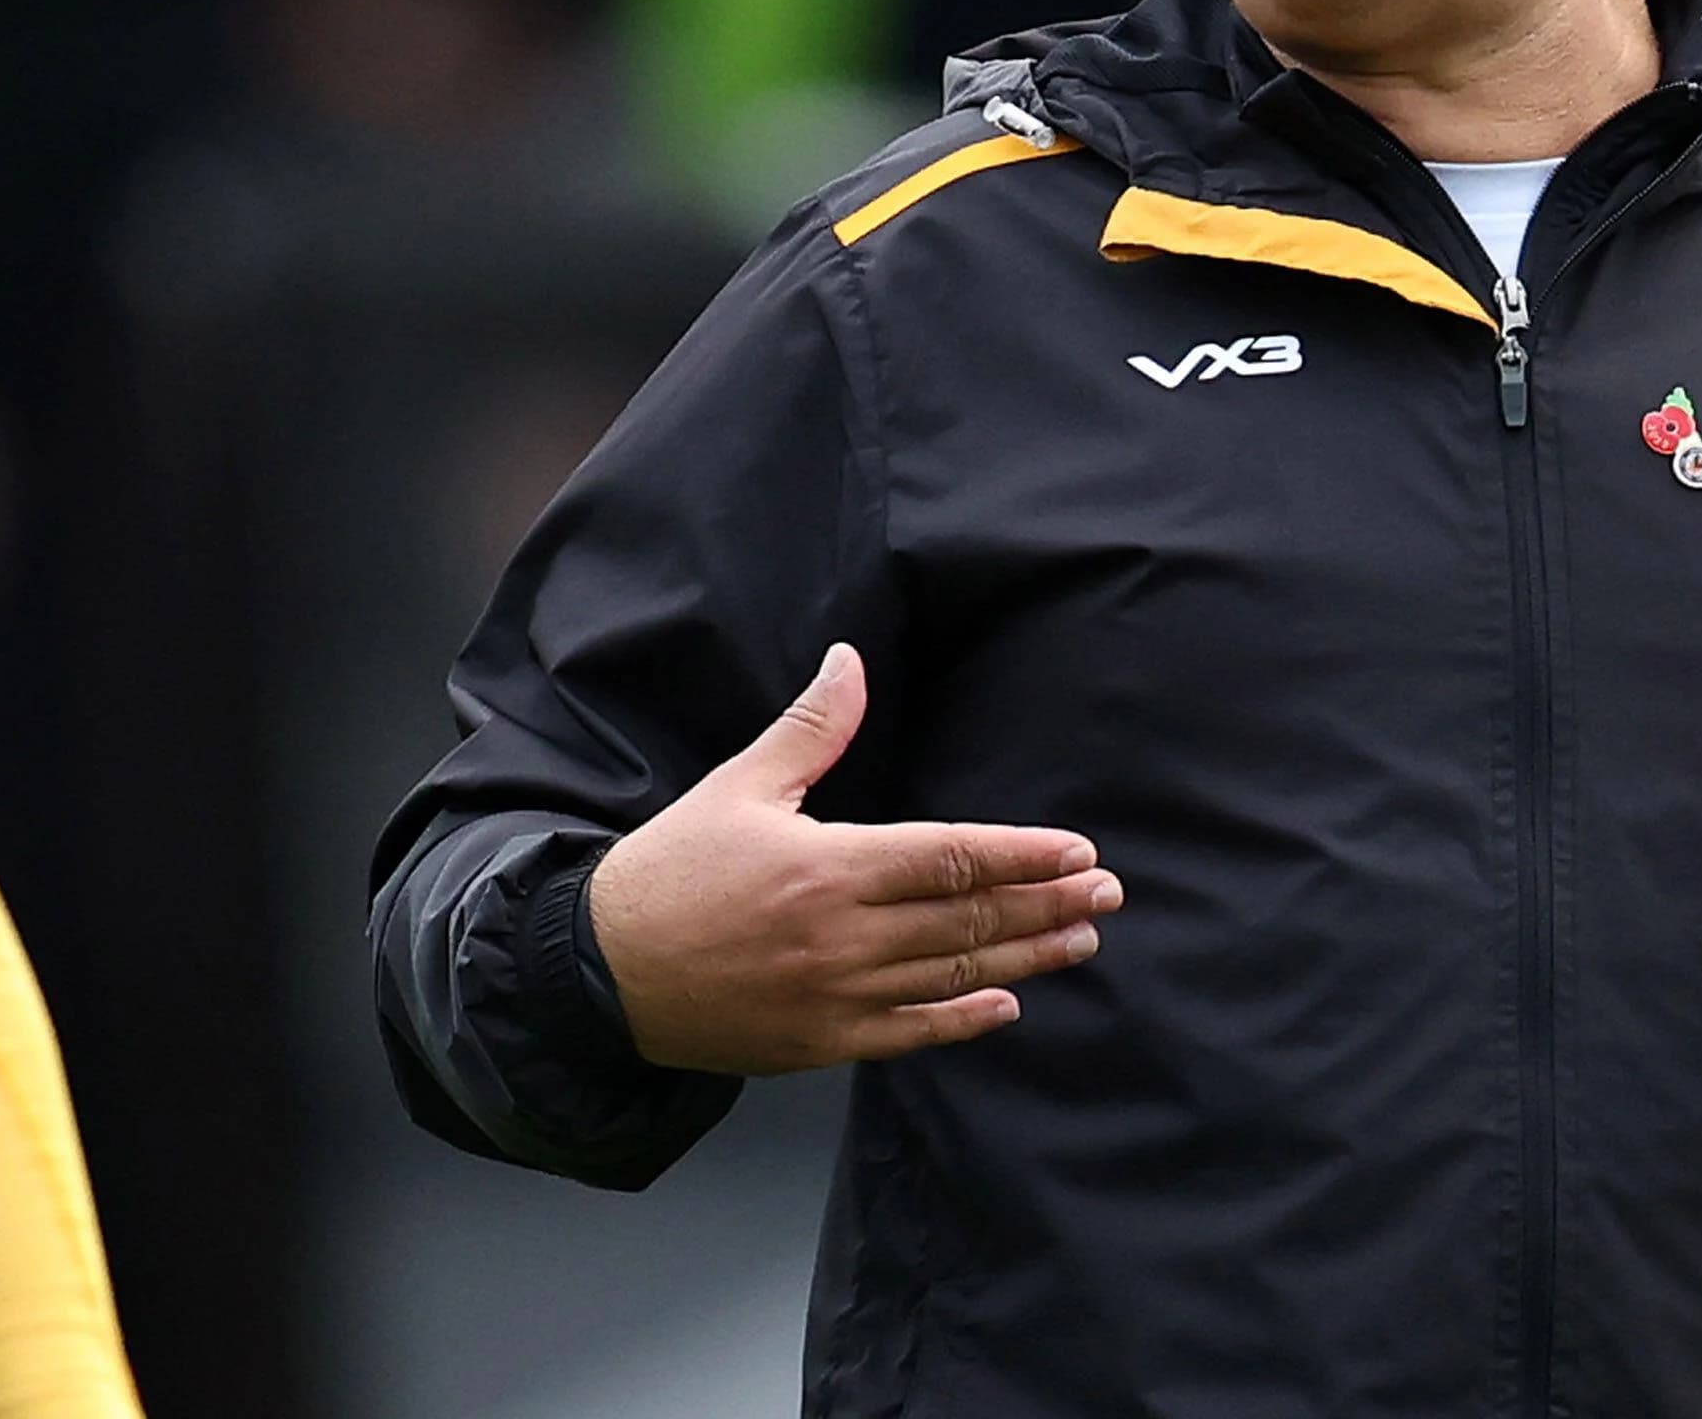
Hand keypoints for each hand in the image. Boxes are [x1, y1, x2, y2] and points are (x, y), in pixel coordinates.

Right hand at [587, 644, 1120, 1073]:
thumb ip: (809, 730)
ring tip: (1081, 940)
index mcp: (827, 867)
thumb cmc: (670, 871)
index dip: (1021, 854)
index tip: (1077, 850)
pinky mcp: (815, 1042)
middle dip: (1046, 903)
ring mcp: (831, 997)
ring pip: (950, 974)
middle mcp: (839, 937)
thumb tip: (850, 659)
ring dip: (1025, 957)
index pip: (951, 857)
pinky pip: (906, 1034)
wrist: (593, 973)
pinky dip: (961, 1019)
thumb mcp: (737, 788)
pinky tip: (1007, 1004)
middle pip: (966, 918)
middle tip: (1108, 893)